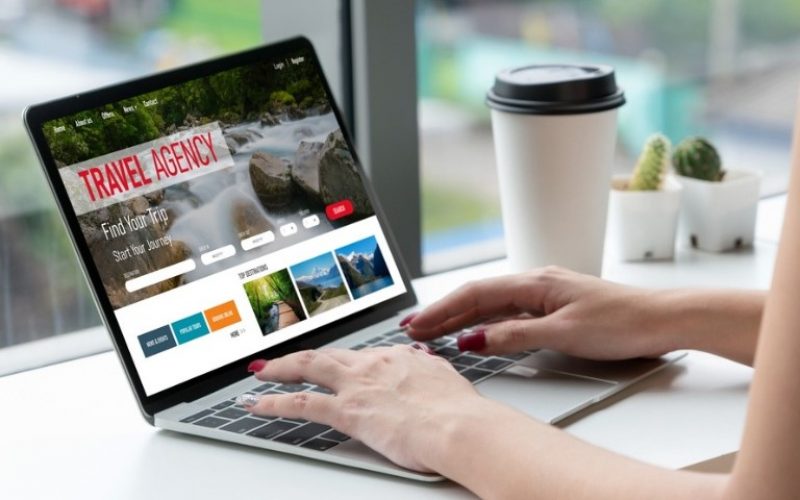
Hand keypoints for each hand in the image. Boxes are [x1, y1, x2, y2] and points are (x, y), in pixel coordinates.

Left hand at [242, 346, 487, 471]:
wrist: (459, 425)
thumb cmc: (459, 410)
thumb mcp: (446, 378)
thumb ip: (428, 369)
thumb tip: (425, 363)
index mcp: (397, 358)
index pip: (360, 356)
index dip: (341, 361)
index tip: (331, 365)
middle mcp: (372, 365)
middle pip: (326, 355)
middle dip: (299, 358)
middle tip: (279, 361)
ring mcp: (357, 386)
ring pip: (307, 368)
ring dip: (279, 369)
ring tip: (261, 372)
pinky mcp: (347, 411)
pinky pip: (300, 403)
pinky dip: (274, 402)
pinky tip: (257, 404)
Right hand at [406, 266, 674, 360]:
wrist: (662, 319)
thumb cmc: (622, 321)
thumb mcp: (564, 332)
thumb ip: (516, 336)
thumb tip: (475, 339)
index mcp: (535, 282)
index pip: (476, 294)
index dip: (443, 310)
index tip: (418, 324)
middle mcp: (536, 284)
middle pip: (478, 297)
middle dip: (444, 312)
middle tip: (413, 328)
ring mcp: (545, 296)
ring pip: (492, 306)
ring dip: (461, 318)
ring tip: (433, 331)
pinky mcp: (554, 309)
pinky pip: (509, 314)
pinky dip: (486, 324)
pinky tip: (476, 334)